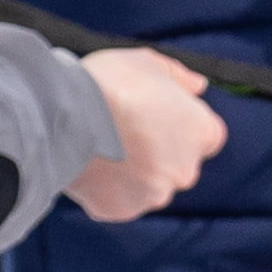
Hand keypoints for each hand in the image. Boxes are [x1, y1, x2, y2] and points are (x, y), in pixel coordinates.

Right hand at [70, 49, 224, 218]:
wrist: (66, 114)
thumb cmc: (110, 82)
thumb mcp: (149, 62)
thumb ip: (180, 77)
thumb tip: (198, 86)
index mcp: (202, 133)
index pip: (205, 136)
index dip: (180, 125)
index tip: (156, 116)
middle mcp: (186, 170)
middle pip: (177, 164)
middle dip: (157, 152)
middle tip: (124, 129)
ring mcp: (154, 195)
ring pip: (148, 186)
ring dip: (132, 171)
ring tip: (102, 145)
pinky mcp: (122, 209)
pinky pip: (119, 200)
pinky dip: (108, 188)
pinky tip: (90, 164)